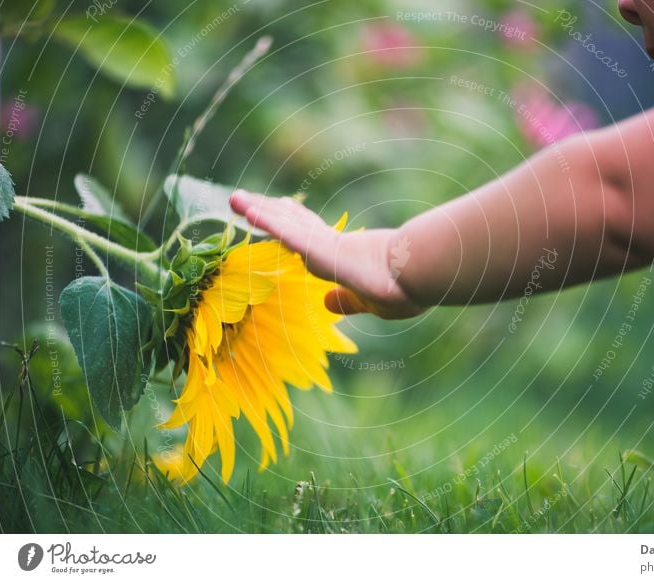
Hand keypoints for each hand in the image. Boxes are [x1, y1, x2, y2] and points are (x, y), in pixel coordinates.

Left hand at [229, 190, 425, 318]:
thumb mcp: (369, 303)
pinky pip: (286, 232)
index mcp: (343, 258)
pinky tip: (245, 210)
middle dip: (268, 212)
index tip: (279, 212)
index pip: (310, 238)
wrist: (420, 276)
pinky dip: (264, 221)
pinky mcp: (321, 246)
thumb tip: (327, 303)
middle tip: (244, 199)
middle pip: (292, 224)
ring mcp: (325, 244)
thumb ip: (345, 302)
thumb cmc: (405, 291)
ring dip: (256, 211)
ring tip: (233, 198)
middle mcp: (331, 245)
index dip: (292, 225)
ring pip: (284, 225)